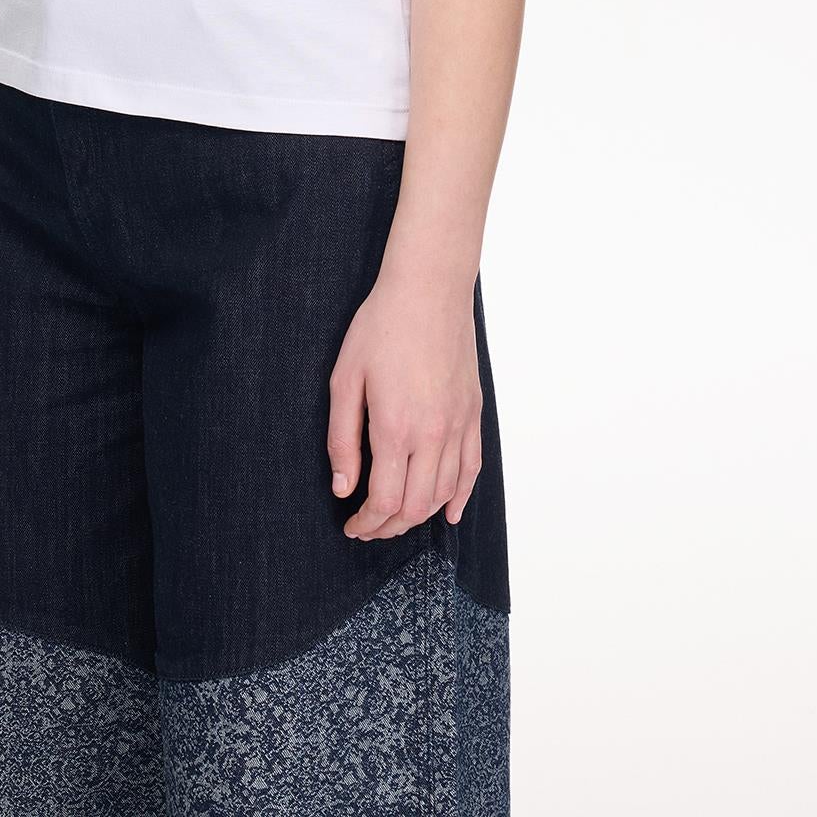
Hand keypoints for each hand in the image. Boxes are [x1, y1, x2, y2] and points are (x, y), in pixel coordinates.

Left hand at [327, 265, 481, 539]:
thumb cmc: (381, 327)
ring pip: (445, 493)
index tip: (352, 526)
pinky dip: (462, 496)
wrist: (429, 290)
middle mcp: (433, 435)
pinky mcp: (473, 414)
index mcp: (396, 428)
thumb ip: (342, 439)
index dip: (366, 522)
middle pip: (416, 506)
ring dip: (420, 515)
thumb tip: (343, 488)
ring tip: (396, 518)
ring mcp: (458, 425)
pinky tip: (450, 511)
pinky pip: (473, 468)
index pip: (385, 500)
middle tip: (368, 526)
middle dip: (389, 526)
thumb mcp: (345, 379)